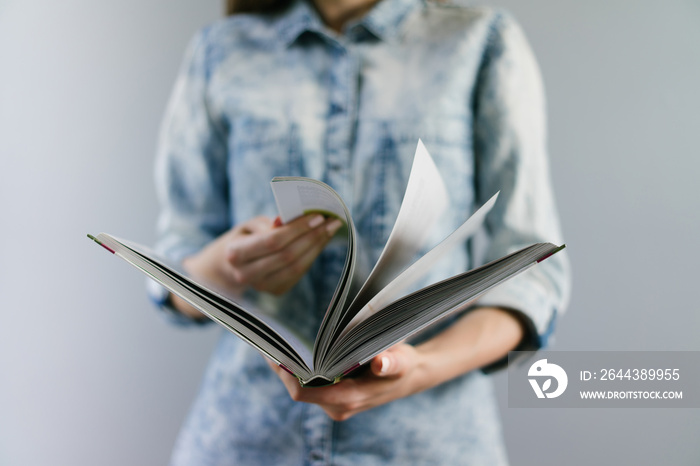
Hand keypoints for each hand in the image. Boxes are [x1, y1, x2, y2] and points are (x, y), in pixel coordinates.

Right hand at [172, 214, 342, 317]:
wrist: (231, 266)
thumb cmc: (245, 238)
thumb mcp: (250, 225)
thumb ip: (269, 224)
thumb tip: (291, 220)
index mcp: (235, 253)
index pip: (272, 241)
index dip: (297, 229)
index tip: (318, 216)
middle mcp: (246, 274)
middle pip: (287, 255)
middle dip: (312, 237)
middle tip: (331, 222)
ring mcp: (261, 286)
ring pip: (296, 267)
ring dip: (317, 247)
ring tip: (330, 230)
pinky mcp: (275, 292)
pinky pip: (298, 274)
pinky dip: (312, 256)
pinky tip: (321, 243)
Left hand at [268, 343, 427, 420]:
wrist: (410, 376)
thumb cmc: (404, 365)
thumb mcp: (402, 360)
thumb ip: (391, 363)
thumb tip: (380, 363)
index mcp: (348, 398)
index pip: (304, 392)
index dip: (286, 375)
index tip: (276, 352)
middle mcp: (337, 406)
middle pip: (297, 389)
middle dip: (284, 367)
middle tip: (271, 341)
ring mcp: (334, 403)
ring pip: (301, 387)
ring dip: (290, 368)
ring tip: (278, 342)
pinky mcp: (334, 397)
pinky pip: (308, 385)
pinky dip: (299, 370)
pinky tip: (293, 351)